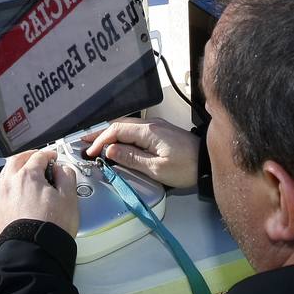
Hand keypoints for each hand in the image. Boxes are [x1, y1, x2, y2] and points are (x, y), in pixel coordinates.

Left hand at [0, 149, 77, 237]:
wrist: (34, 252)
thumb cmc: (51, 227)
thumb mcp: (69, 198)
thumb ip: (66, 177)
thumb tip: (61, 170)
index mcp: (28, 176)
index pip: (39, 157)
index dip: (49, 155)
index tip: (54, 158)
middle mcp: (10, 183)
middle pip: (17, 160)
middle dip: (28, 156)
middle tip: (38, 158)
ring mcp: (1, 197)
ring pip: (5, 173)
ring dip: (16, 169)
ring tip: (25, 172)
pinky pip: (0, 190)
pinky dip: (8, 184)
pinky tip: (15, 190)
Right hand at [83, 117, 198, 187]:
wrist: (208, 163)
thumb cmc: (186, 167)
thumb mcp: (156, 168)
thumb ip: (131, 158)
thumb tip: (111, 151)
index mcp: (148, 131)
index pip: (116, 130)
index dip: (100, 140)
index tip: (90, 151)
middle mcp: (151, 124)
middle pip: (119, 124)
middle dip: (100, 133)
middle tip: (84, 141)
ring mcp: (157, 126)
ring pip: (127, 126)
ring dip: (110, 134)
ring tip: (96, 142)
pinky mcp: (161, 132)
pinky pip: (136, 130)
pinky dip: (122, 135)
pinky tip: (117, 142)